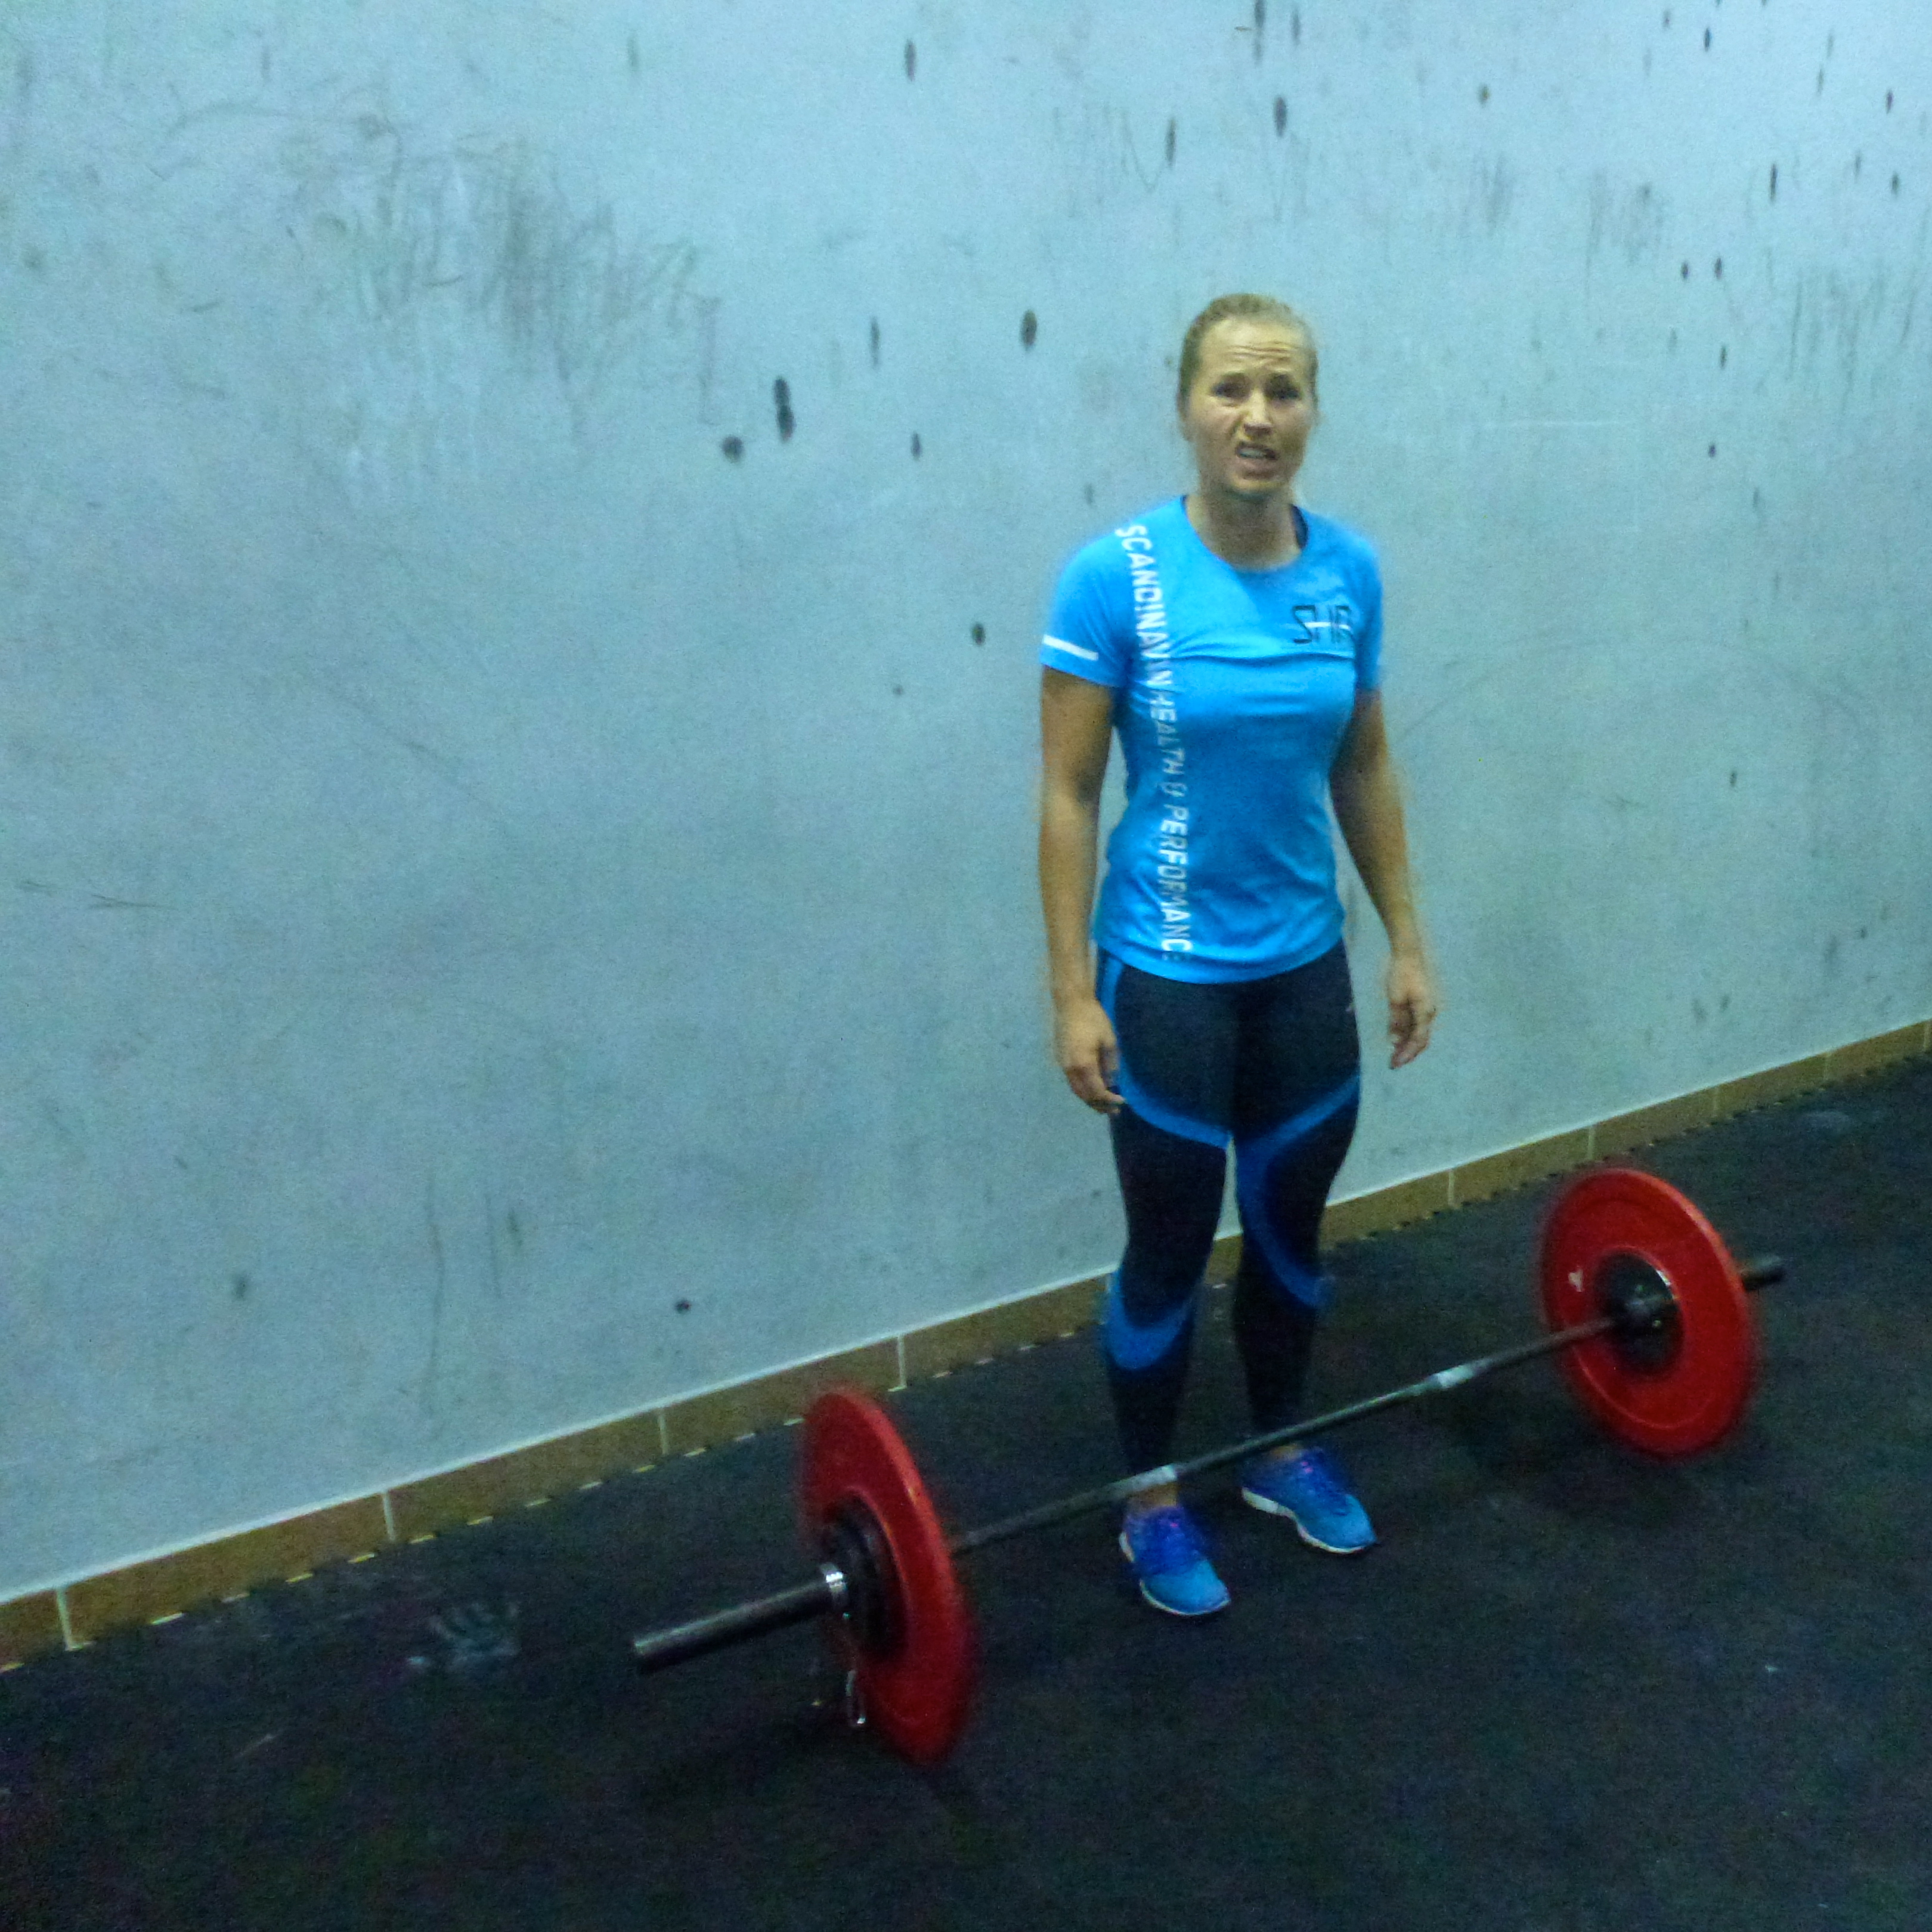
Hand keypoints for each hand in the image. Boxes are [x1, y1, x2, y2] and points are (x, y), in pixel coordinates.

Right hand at [1054, 996, 1122, 1113]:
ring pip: (1076, 1090)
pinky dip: (1083, 1090)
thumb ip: (1110, 1065)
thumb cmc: (1093, 1019)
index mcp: (1084, 1065)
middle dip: (1099, 1105)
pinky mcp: (1061, 1060)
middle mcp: (1070, 1069)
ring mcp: (1063, 1065)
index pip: (1097, 1091)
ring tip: (1102, 1106)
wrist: (1071, 1004)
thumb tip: (1111, 1082)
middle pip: (1084, 1095)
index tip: (1122, 1103)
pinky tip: (1092, 1089)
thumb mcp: (1109, 1041)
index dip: (1109, 1100)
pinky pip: (1072, 1082)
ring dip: (1089, 1100)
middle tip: (1113, 1112)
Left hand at [1385, 952, 1438, 1068]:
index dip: (1406, 1054)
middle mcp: (1429, 1013)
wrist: (1409, 956)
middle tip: (1393, 1064)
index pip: (1417, 1040)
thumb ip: (1396, 1021)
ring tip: (1394, 1055)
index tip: (1395, 1064)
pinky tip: (1397, 1040)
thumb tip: (1394, 1042)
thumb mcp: (1395, 999)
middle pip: (1420, 1040)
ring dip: (1407, 1045)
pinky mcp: (1422, 1005)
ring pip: (1418, 1034)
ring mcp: (1427, 1009)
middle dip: (1407, 1053)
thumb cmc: (1401, 975)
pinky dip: (1407, 1035)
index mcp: (1425, 1012)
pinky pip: (1416, 1025)